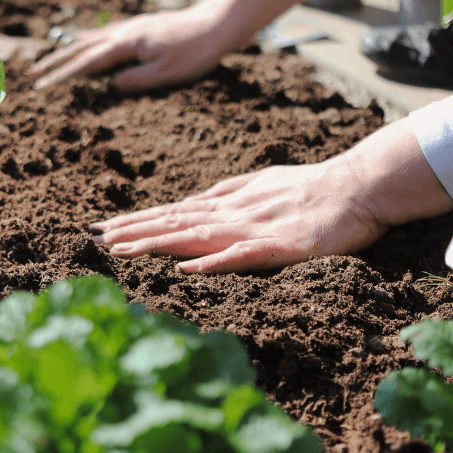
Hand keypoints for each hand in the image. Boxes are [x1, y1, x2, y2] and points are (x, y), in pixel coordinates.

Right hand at [32, 5, 245, 91]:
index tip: (44, 86)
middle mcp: (126, 32)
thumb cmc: (196, 52)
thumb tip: (110, 86)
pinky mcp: (141, 26)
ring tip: (51, 57)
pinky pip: (106, 32)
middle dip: (57, 61)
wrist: (218, 23)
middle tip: (35, 74)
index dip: (64, 76)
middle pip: (82, 48)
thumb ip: (136, 80)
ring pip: (92, 38)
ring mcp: (132, 27)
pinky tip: (86, 40)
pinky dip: (89, 38)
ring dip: (69, 49)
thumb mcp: (167, 73)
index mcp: (128, 45)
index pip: (88, 63)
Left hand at [89, 159, 387, 273]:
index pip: (172, 213)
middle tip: (92, 238)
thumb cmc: (310, 186)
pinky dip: (212, 262)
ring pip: (196, 236)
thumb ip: (226, 193)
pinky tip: (185, 268)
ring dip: (156, 243)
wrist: (359, 185)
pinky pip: (242, 255)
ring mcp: (254, 228)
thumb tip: (192, 201)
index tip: (102, 228)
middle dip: (131, 231)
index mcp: (227, 203)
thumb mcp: (260, 184)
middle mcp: (232, 213)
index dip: (136, 221)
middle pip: (173, 222)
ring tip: (120, 250)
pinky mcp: (280, 246)